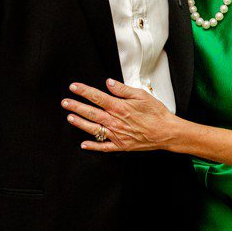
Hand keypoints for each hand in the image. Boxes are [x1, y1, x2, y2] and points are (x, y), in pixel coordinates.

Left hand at [62, 78, 176, 152]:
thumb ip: (123, 90)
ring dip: (80, 123)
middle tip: (65, 102)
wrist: (167, 132)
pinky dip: (93, 146)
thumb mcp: (142, 96)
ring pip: (93, 129)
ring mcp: (116, 134)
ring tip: (70, 118)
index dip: (84, 91)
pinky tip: (83, 144)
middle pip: (91, 112)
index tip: (73, 87)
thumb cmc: (156, 113)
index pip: (97, 97)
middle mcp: (115, 121)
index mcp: (120, 107)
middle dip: (76, 106)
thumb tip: (109, 83)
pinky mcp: (120, 145)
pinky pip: (104, 147)